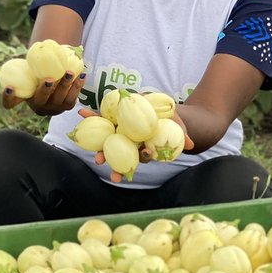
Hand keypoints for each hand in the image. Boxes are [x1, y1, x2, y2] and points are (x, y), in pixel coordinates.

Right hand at [2, 70, 85, 114]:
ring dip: (64, 85)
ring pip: (59, 98)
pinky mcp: (67, 106)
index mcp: (25, 98)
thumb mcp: (32, 71)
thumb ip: (31, 65)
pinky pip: (72, 97)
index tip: (9, 87)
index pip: (9, 103)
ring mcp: (53, 108)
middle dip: (44, 90)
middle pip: (39, 100)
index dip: (8, 98)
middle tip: (48, 79)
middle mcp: (38, 106)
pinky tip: (81, 75)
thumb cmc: (41, 74)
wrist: (58, 87)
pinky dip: (77, 85)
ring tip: (69, 73)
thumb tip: (38, 45)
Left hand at [80, 107, 194, 182]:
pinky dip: (91, 116)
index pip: (140, 156)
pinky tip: (81, 112)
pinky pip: (101, 119)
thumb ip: (182, 135)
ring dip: (97, 146)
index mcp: (144, 145)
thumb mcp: (178, 125)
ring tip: (92, 154)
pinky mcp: (114, 119)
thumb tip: (190, 145)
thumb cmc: (170, 119)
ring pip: (107, 141)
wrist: (161, 108)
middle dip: (111, 161)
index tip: (139, 158)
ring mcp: (120, 132)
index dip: (139, 159)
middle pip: (119, 153)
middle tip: (103, 165)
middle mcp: (130, 142)